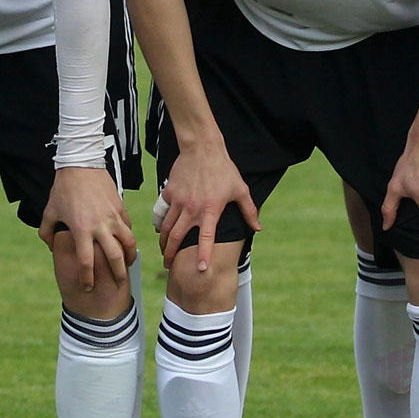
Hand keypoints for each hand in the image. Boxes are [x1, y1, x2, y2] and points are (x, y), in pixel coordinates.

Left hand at [38, 166, 136, 291]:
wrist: (81, 164)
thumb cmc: (63, 189)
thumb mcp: (49, 212)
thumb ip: (47, 232)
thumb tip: (52, 247)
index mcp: (81, 229)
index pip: (86, 262)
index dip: (87, 279)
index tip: (88, 287)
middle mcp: (100, 226)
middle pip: (114, 257)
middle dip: (117, 275)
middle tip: (117, 285)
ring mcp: (113, 217)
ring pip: (128, 243)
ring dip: (129, 257)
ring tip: (127, 265)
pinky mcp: (120, 208)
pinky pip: (128, 228)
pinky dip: (128, 239)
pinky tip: (125, 244)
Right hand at [156, 141, 256, 271]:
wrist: (202, 147)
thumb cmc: (223, 169)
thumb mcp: (240, 189)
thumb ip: (249, 211)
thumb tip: (258, 228)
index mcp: (210, 210)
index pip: (205, 238)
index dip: (203, 255)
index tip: (200, 269)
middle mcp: (192, 209)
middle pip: (177, 238)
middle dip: (171, 255)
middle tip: (169, 265)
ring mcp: (178, 201)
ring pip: (166, 227)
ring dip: (164, 242)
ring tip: (164, 252)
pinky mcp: (169, 193)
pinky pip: (163, 211)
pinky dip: (161, 222)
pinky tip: (162, 229)